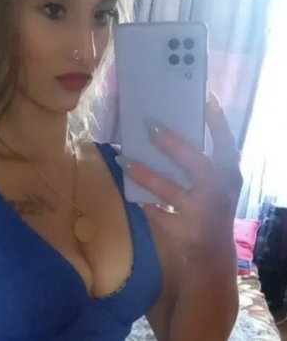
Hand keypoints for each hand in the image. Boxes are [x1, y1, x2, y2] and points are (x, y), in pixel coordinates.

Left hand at [115, 92, 242, 262]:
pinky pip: (156, 212)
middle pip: (196, 163)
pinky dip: (142, 200)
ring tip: (123, 158)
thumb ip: (199, 161)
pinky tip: (129, 189)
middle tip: (149, 125)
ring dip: (144, 173)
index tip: (205, 99)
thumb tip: (164, 131)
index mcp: (228, 174)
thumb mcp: (215, 184)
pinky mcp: (183, 230)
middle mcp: (218, 191)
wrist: (212, 252)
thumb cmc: (210, 206)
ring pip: (169, 190)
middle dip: (172, 144)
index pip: (226, 143)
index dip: (217, 122)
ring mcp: (201, 213)